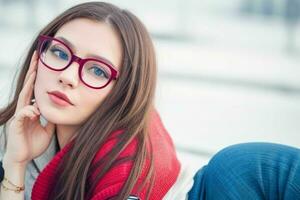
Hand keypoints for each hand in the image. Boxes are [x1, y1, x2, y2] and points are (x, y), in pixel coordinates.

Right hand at [5, 50, 55, 165]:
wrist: (23, 159)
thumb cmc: (33, 144)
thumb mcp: (47, 129)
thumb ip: (50, 119)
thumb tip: (58, 112)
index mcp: (31, 110)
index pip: (34, 90)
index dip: (37, 78)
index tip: (42, 64)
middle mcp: (24, 110)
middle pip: (27, 87)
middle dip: (32, 72)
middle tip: (36, 57)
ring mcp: (19, 117)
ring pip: (23, 97)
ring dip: (29, 84)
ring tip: (35, 72)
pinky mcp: (16, 125)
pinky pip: (22, 115)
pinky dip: (30, 111)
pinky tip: (36, 111)